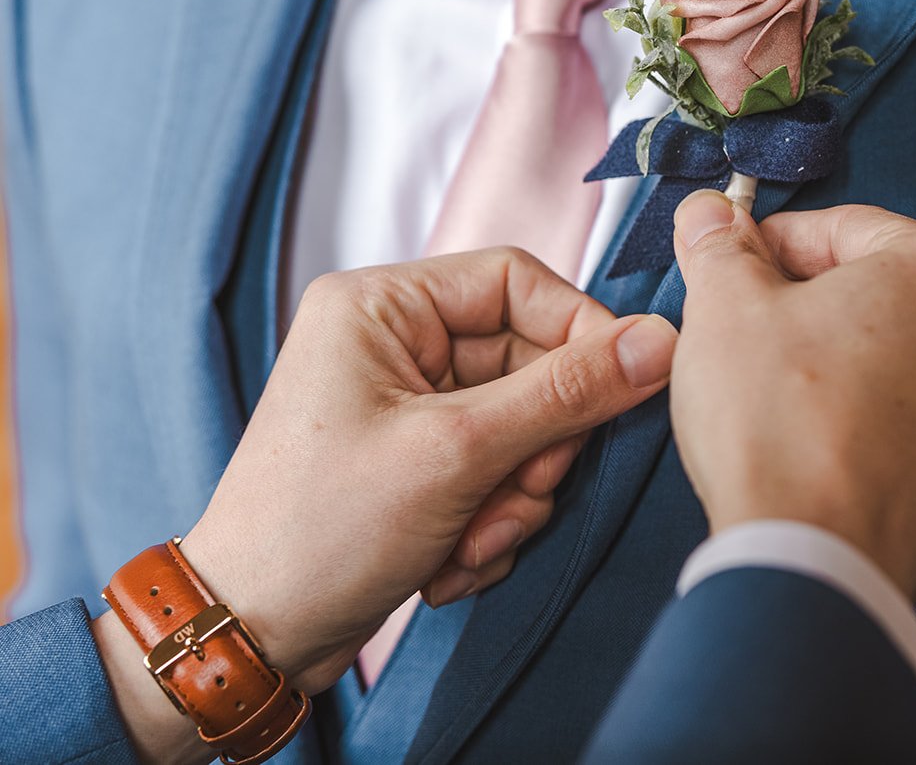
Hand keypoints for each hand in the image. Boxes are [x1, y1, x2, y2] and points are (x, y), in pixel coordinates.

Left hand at [172, 248, 676, 691]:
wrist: (250, 639)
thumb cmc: (321, 530)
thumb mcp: (459, 453)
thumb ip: (568, 393)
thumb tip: (660, 340)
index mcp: (383, 305)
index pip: (519, 280)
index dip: (579, 332)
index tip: (623, 387)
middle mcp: (395, 342)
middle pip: (530, 362)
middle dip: (536, 446)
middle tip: (517, 496)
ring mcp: (408, 405)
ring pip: (524, 425)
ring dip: (516, 496)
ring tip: (472, 543)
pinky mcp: (420, 461)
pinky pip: (500, 469)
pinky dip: (493, 520)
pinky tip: (452, 562)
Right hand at [669, 193, 915, 598]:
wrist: (817, 565)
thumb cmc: (781, 426)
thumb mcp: (726, 309)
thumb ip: (721, 247)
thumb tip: (713, 216)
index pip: (841, 227)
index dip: (769, 244)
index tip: (728, 268)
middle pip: (875, 290)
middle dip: (805, 302)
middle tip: (741, 331)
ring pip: (893, 356)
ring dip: (835, 361)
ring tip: (770, 394)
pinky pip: (906, 422)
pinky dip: (862, 420)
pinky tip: (809, 443)